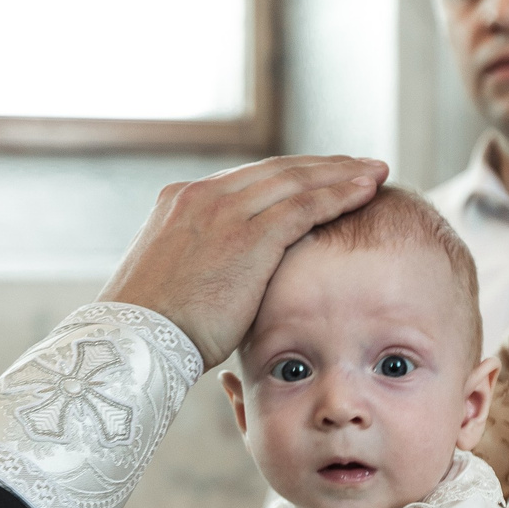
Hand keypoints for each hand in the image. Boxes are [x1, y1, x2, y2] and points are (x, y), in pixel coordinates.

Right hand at [98, 156, 388, 363]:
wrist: (134, 342)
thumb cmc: (154, 328)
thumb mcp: (177, 277)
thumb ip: (206, 258)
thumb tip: (232, 273)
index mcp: (182, 198)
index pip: (251, 179)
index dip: (294, 176)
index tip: (323, 178)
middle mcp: (202, 194)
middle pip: (278, 170)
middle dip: (324, 166)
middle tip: (360, 165)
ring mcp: (224, 210)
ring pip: (297, 181)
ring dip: (342, 174)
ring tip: (375, 173)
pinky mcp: (247, 235)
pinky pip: (305, 206)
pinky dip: (340, 195)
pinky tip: (366, 192)